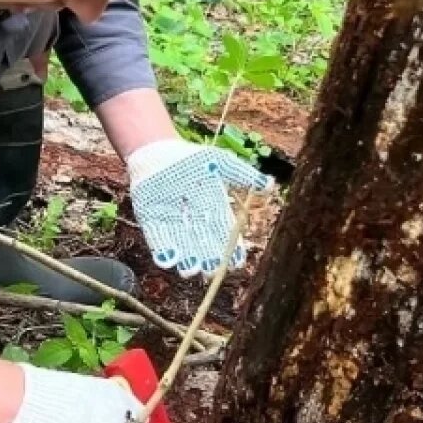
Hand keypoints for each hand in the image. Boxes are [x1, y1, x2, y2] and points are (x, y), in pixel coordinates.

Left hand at [126, 138, 274, 277]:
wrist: (157, 151)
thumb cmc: (191, 158)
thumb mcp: (221, 163)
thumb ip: (244, 175)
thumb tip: (269, 184)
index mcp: (215, 211)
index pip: (226, 235)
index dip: (232, 250)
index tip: (238, 261)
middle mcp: (196, 223)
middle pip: (205, 248)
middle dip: (209, 261)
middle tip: (213, 270)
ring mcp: (173, 224)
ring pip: (184, 249)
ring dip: (187, 261)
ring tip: (191, 269)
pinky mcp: (152, 223)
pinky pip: (158, 241)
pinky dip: (163, 252)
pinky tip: (169, 260)